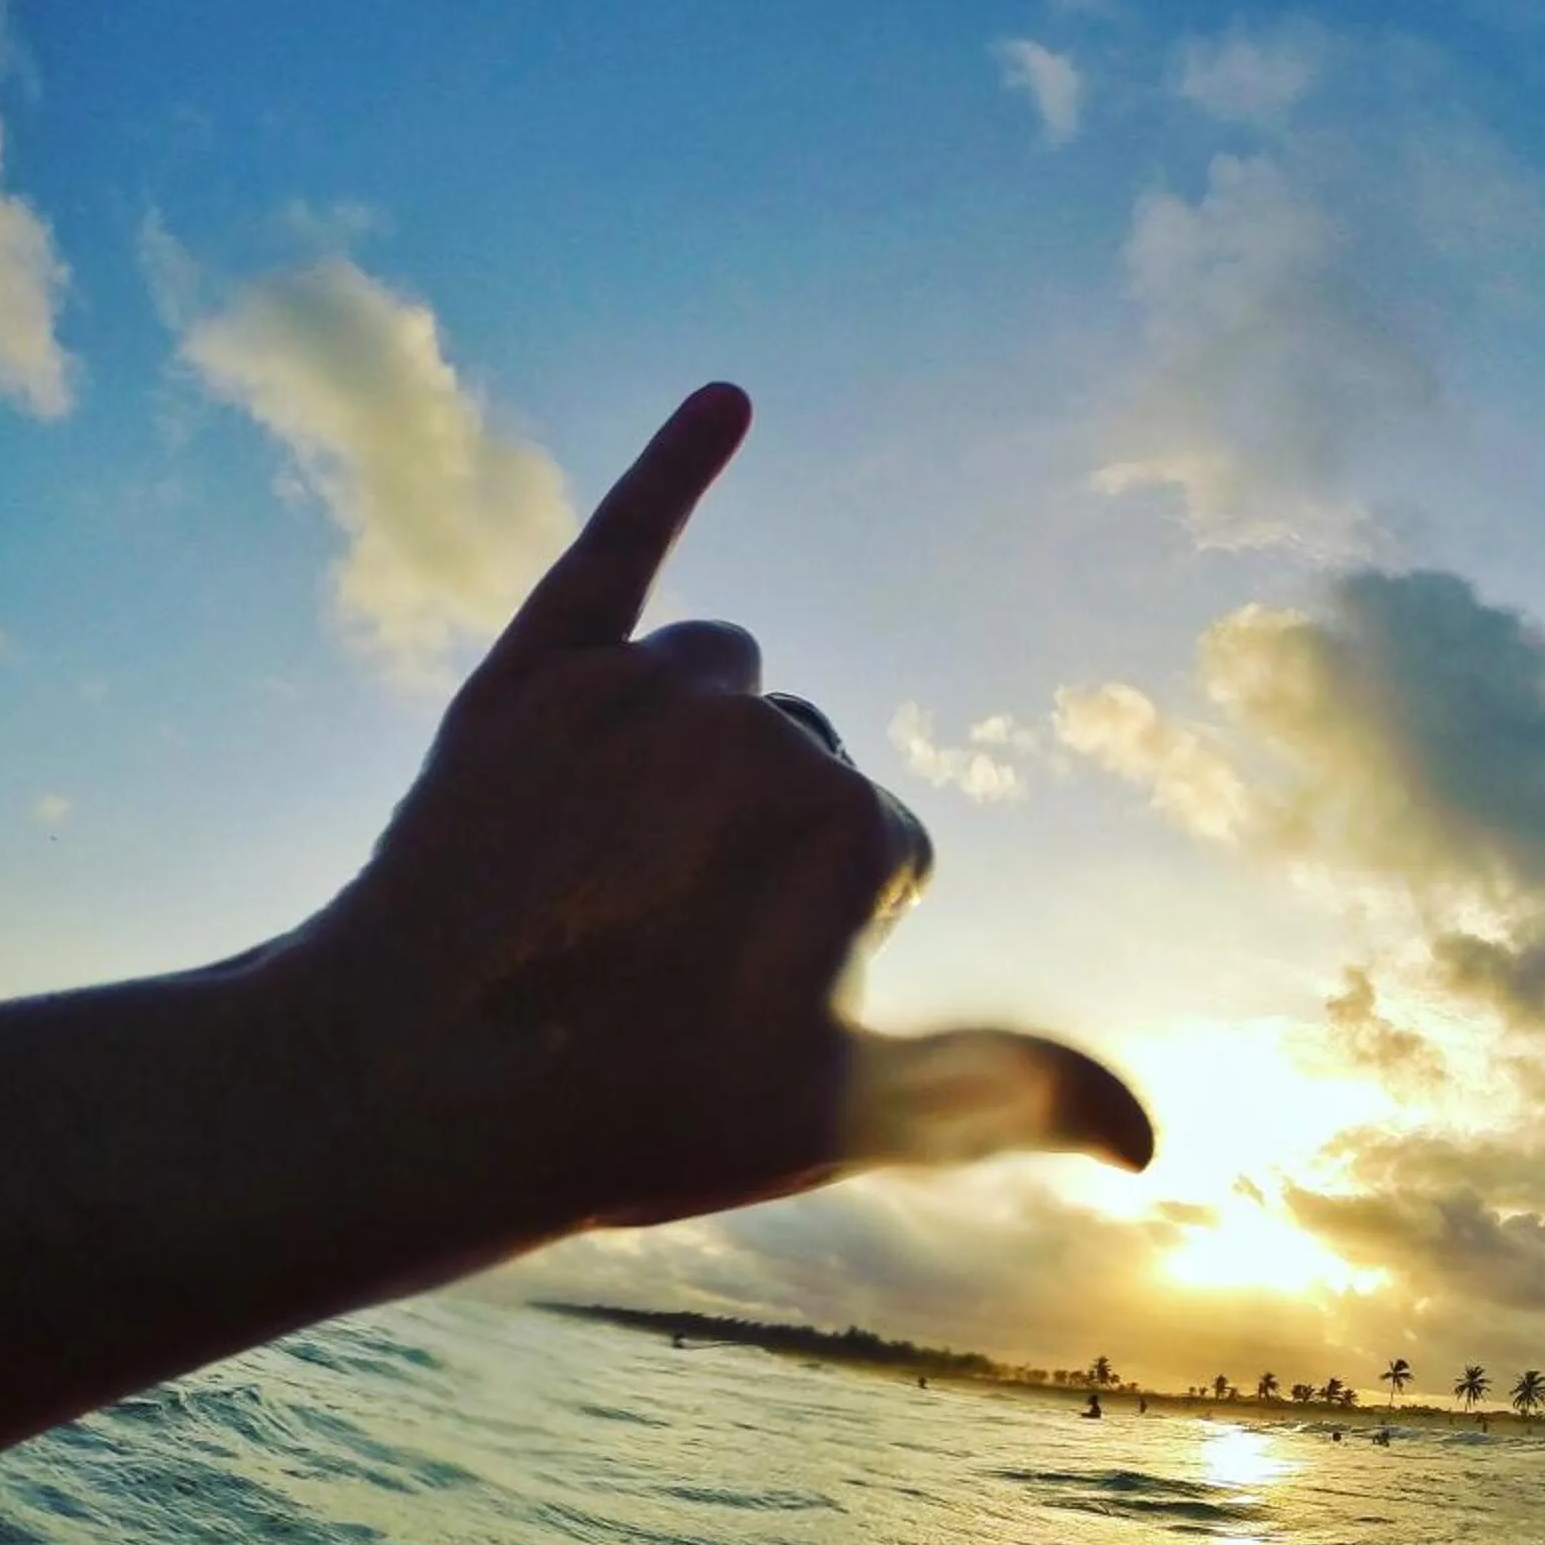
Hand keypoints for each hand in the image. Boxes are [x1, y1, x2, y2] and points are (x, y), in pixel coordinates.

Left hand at [302, 383, 1150, 1248]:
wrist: (393, 1092)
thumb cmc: (627, 1115)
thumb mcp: (834, 1121)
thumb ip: (1002, 1093)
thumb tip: (1151, 1140)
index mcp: (847, 827)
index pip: (887, 850)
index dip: (827, 935)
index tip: (733, 1000)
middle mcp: (753, 730)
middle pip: (805, 763)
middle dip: (763, 842)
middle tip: (655, 946)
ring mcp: (640, 688)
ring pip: (725, 685)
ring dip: (702, 750)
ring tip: (614, 858)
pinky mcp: (538, 663)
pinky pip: (624, 545)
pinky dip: (677, 470)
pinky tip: (727, 405)